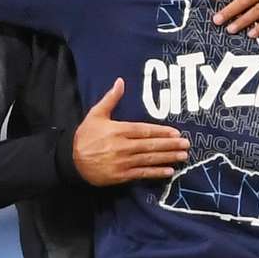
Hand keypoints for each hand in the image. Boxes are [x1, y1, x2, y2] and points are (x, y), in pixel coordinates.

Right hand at [72, 78, 189, 185]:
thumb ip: (111, 98)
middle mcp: (122, 146)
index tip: (176, 132)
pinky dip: (156, 172)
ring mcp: (123, 162)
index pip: (144, 130)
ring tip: (183, 156)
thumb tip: (120, 81)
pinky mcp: (121, 176)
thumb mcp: (96, 114)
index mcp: (118, 130)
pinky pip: (142, 174)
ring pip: (149, 159)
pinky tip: (169, 171)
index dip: (161, 132)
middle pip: (150, 145)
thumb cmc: (85, 136)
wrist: (71, 161)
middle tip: (186, 145)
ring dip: (167, 158)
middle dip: (170, 145)